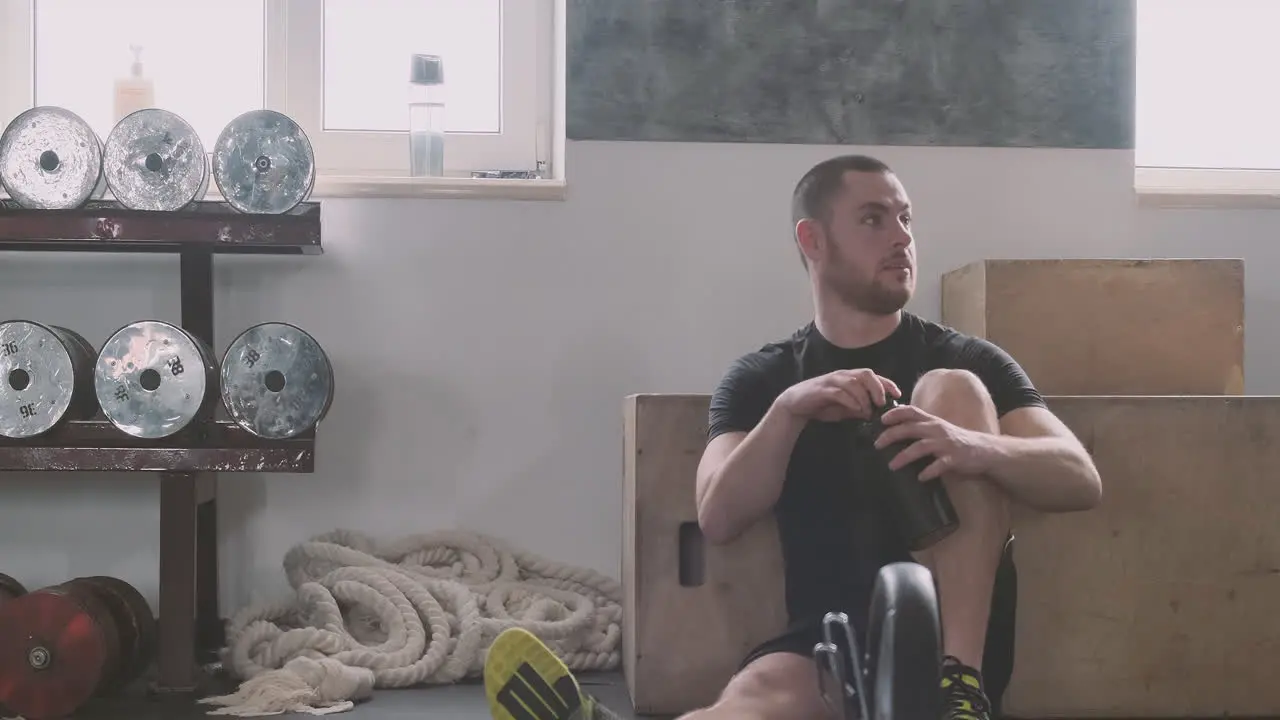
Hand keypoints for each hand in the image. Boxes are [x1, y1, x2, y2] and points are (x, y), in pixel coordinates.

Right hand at [776, 369, 900, 422]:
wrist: (795, 405)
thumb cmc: (821, 405)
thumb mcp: (844, 409)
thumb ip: (859, 409)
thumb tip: (875, 415)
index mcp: (849, 378)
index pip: (872, 375)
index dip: (887, 383)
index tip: (898, 394)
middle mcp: (842, 376)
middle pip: (866, 374)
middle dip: (878, 387)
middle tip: (882, 402)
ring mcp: (832, 381)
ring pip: (854, 382)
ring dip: (864, 397)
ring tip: (869, 411)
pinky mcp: (822, 390)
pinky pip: (840, 392)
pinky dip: (851, 401)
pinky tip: (856, 410)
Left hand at [873, 404, 995, 480]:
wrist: (984, 450)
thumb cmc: (956, 440)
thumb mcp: (938, 428)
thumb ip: (921, 426)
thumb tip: (898, 423)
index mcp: (932, 421)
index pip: (911, 411)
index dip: (895, 413)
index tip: (881, 419)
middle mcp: (937, 429)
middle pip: (910, 429)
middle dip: (891, 435)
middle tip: (877, 444)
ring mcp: (946, 444)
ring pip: (921, 447)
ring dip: (904, 456)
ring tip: (891, 465)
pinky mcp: (954, 458)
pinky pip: (939, 465)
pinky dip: (928, 471)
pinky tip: (920, 477)